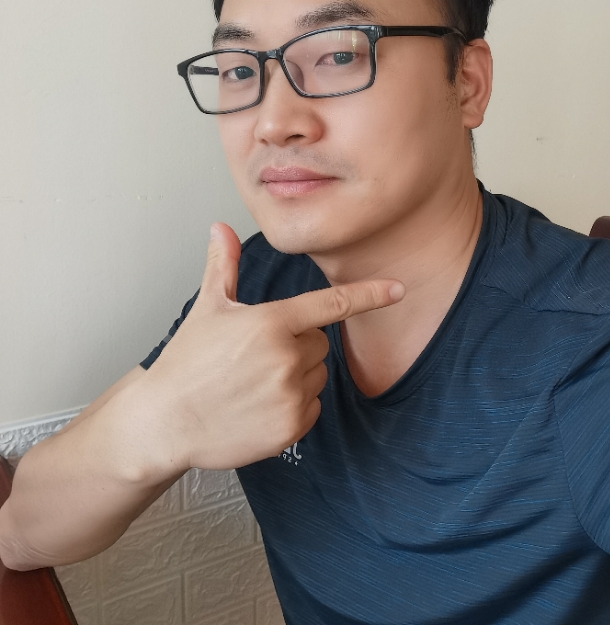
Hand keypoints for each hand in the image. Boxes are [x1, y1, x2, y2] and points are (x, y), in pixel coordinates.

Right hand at [147, 223, 404, 471]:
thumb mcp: (206, 309)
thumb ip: (222, 266)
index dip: (369, 295)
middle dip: (296, 344)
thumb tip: (220, 228)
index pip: (331, 304)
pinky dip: (294, 406)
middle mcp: (286, 358)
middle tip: (256, 356)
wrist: (165, 422)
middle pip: (319, 343)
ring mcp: (290, 395)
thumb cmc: (186, 362)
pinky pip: (312, 406)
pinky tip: (260, 406)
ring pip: (317, 375)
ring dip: (297, 376)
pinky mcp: (291, 427)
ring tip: (255, 382)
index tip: (398, 289)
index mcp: (270, 322)